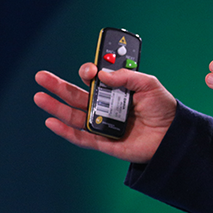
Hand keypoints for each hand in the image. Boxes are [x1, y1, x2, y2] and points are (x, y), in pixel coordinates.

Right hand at [34, 63, 176, 163]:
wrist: (173, 135)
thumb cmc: (164, 108)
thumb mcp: (149, 84)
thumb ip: (127, 77)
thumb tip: (102, 75)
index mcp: (116, 90)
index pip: (94, 79)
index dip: (88, 72)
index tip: (89, 71)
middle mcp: (106, 105)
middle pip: (77, 94)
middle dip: (58, 86)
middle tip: (41, 76)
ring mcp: (103, 123)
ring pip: (74, 114)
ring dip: (55, 107)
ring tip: (39, 97)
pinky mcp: (104, 141)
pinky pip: (81, 137)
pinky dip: (65, 131)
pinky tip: (51, 122)